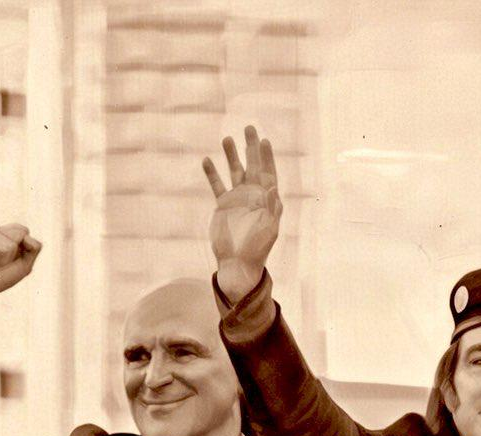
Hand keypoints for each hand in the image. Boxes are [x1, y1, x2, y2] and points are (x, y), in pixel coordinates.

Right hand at [0, 223, 41, 311]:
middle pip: (20, 235)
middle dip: (14, 254)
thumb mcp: (25, 263)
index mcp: (1, 230)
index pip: (23, 230)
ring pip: (10, 246)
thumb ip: (34, 247)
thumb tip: (26, 235)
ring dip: (4, 260)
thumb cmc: (2, 276)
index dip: (22, 248)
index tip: (9, 258)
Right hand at [203, 125, 281, 303]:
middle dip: (251, 147)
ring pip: (235, 171)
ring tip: (227, 138)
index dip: (267, 157)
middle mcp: (254, 196)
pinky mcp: (223, 205)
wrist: (238, 262)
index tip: (264, 141)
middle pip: (253, 166)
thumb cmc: (257, 248)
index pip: (269, 173)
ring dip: (231, 155)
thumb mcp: (268, 229)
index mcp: (268, 200)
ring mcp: (238, 199)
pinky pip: (217, 185)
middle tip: (249, 127)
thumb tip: (273, 187)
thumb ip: (270, 208)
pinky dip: (212, 173)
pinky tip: (207, 159)